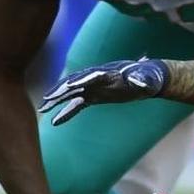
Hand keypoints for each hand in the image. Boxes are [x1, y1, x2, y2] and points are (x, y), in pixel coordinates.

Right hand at [38, 58, 168, 125]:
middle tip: (47, 98)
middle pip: (76, 82)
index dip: (81, 80)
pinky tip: (55, 121)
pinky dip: (67, 111)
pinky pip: (77, 104)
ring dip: (57, 100)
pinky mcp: (94, 96)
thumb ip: (142, 79)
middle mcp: (98, 78)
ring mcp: (94, 87)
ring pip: (72, 93)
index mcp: (110, 72)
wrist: (149, 79)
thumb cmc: (150, 78)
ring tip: (43, 109)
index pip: (93, 75)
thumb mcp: (148, 79)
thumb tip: (137, 81)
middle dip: (62, 89)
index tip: (69, 87)